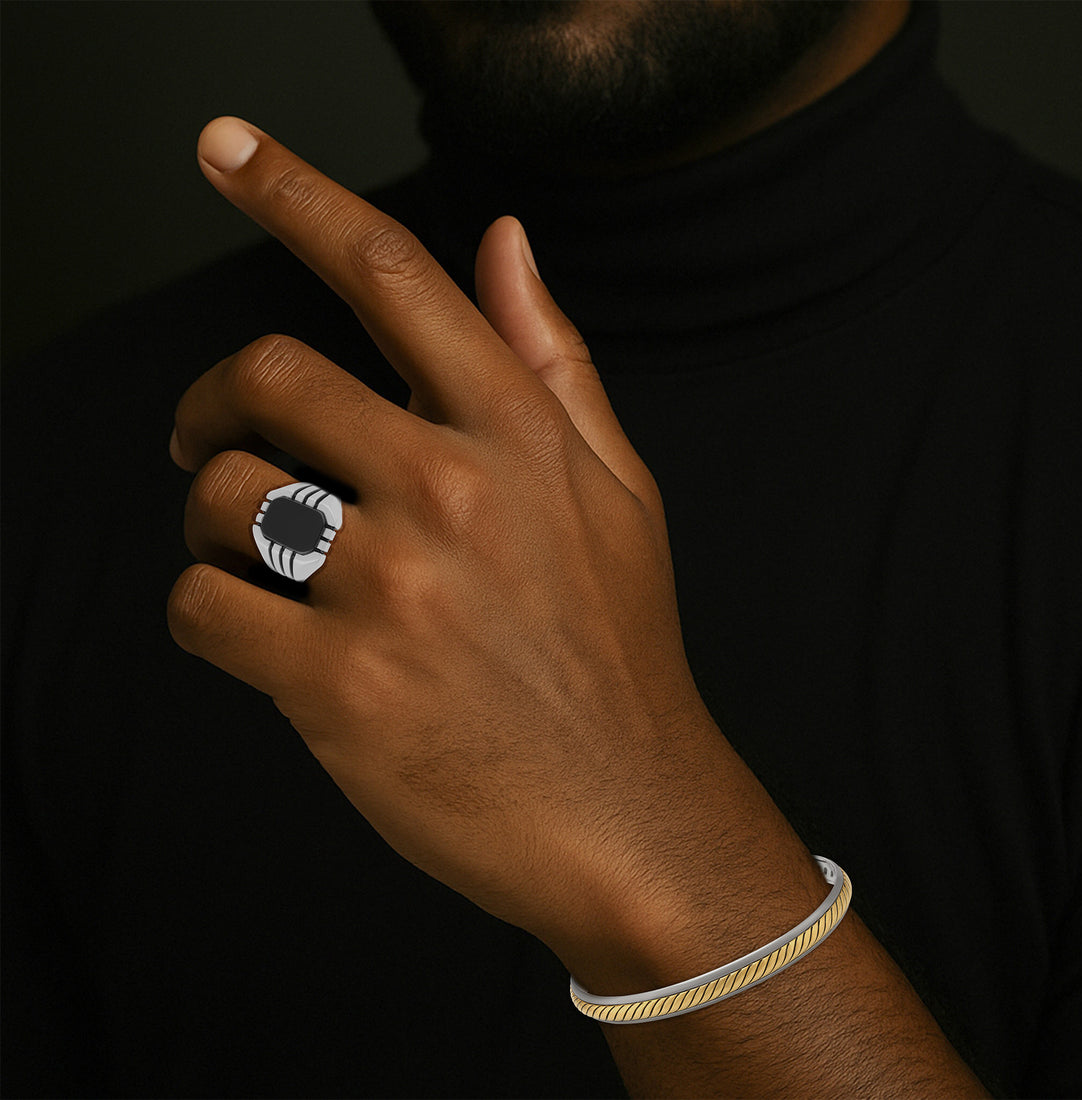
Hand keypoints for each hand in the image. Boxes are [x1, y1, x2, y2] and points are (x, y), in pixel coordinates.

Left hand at [167, 117, 737, 975]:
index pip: (394, 274)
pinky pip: (202, 607)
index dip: (297, 192)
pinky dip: (205, 613)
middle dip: (214, 402)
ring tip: (255, 560)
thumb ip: (552, 359)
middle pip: (267, 375)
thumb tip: (505, 239)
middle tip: (212, 438)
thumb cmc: (618, 651)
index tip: (226, 147)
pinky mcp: (338, 686)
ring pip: (223, 496)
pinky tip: (256, 637)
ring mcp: (393, 589)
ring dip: (212, 519)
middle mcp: (454, 492)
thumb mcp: (617, 491)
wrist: (626, 814)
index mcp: (519, 435)